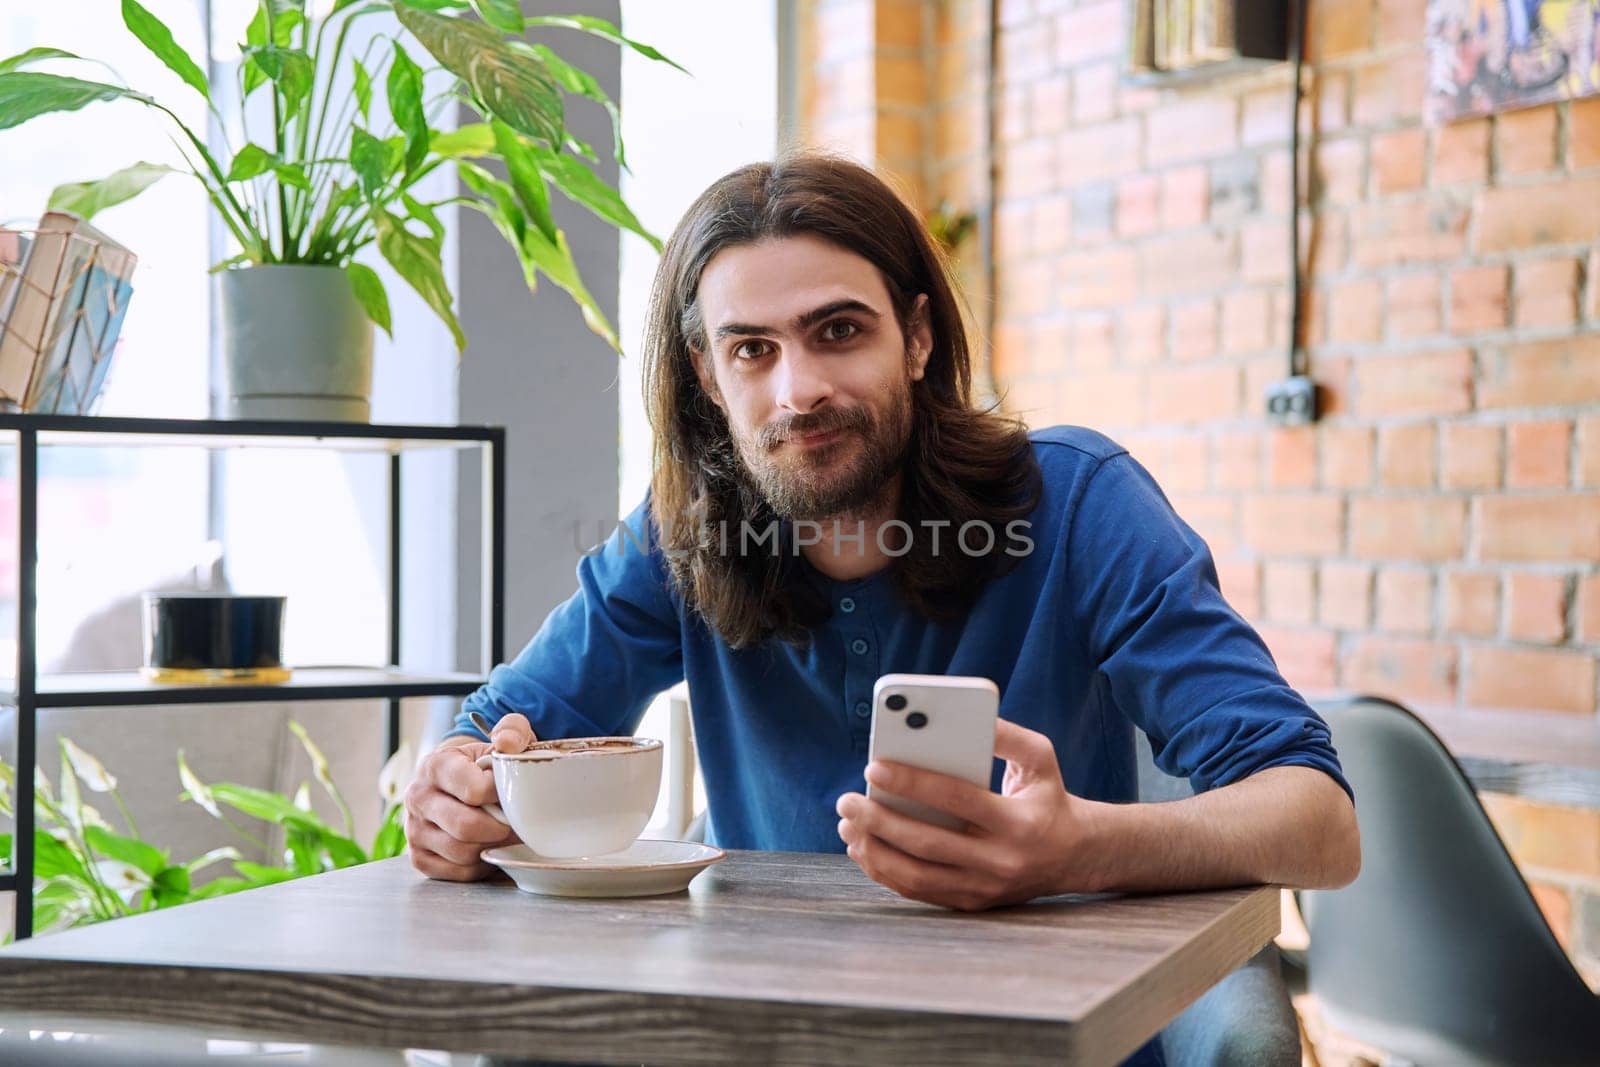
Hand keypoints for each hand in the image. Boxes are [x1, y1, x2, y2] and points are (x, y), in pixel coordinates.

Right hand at [404, 713, 536, 880]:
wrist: (463, 782)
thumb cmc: (487, 762)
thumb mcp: (503, 737)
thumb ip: (512, 731)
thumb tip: (507, 743)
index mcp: (434, 765)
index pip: (473, 790)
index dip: (501, 795)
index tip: (511, 791)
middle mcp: (417, 798)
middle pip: (465, 827)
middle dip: (499, 828)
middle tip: (515, 821)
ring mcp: (414, 830)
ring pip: (462, 853)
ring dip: (493, 847)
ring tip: (506, 832)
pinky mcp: (420, 858)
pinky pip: (458, 873)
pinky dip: (481, 865)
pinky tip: (489, 846)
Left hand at [835, 719, 1101, 910]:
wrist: (1075, 856)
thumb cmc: (1048, 798)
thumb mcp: (1041, 759)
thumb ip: (1006, 735)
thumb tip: (968, 719)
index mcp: (1018, 823)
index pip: (957, 800)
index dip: (912, 783)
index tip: (873, 767)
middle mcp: (1001, 861)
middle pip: (928, 843)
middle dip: (879, 821)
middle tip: (846, 801)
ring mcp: (985, 888)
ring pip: (918, 875)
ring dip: (875, 851)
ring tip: (848, 826)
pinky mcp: (972, 903)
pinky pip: (920, 891)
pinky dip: (886, 872)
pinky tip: (864, 848)